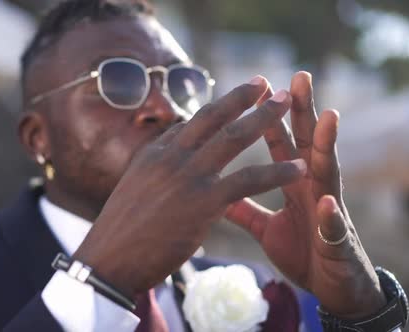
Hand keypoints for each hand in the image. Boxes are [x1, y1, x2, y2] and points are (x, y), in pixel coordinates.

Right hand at [73, 79, 306, 296]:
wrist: (108, 261)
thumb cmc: (121, 231)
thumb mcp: (136, 189)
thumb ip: (157, 172)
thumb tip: (170, 163)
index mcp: (154, 153)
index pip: (190, 123)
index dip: (219, 106)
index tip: (239, 95)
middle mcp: (170, 156)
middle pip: (213, 118)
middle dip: (244, 98)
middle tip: (269, 84)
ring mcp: (187, 177)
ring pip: (233, 139)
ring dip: (264, 119)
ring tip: (289, 105)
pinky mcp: (203, 202)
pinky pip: (248, 179)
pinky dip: (276, 171)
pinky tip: (299, 168)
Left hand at [226, 72, 385, 318]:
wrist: (329, 288)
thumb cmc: (301, 250)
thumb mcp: (264, 226)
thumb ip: (242, 206)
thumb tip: (214, 189)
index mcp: (294, 183)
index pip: (281, 142)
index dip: (269, 116)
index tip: (258, 86)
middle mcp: (314, 189)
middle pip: (308, 143)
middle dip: (304, 110)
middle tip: (299, 77)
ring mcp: (329, 211)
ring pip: (329, 173)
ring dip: (329, 145)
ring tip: (328, 117)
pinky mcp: (338, 241)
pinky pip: (333, 227)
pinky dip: (330, 215)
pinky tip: (326, 203)